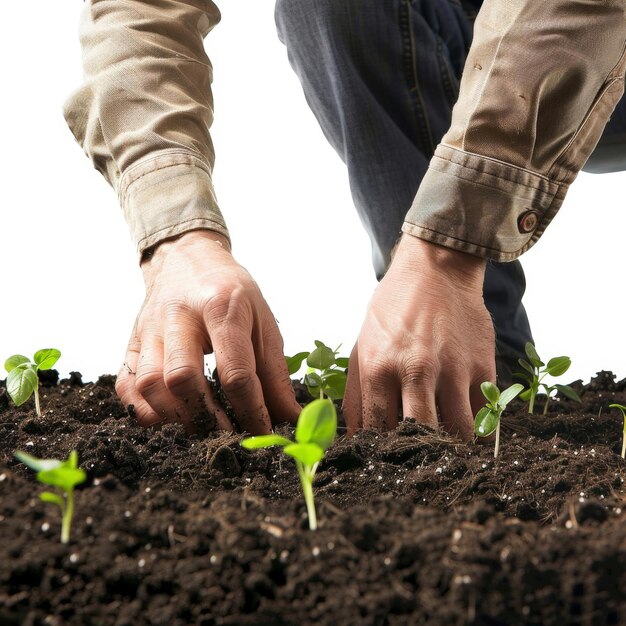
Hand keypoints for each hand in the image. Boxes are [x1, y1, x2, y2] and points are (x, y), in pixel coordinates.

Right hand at [115, 230, 300, 433]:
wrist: (186, 259)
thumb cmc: (232, 292)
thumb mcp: (263, 322)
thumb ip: (275, 373)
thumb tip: (291, 417)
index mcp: (221, 307)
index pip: (235, 371)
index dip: (252, 411)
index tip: (264, 432)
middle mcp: (179, 316)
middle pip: (182, 378)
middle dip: (207, 416)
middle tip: (228, 435)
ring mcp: (149, 329)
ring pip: (149, 385)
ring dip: (176, 417)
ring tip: (201, 427)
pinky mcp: (132, 342)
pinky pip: (126, 385)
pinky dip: (145, 410)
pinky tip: (170, 416)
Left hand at [343, 235, 494, 439]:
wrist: (435, 270)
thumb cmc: (392, 311)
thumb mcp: (362, 346)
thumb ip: (356, 394)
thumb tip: (356, 437)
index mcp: (379, 367)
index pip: (377, 430)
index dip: (380, 452)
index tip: (386, 459)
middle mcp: (416, 370)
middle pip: (418, 437)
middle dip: (416, 456)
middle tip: (416, 461)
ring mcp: (453, 369)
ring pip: (458, 434)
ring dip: (450, 447)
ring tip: (444, 449)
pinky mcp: (483, 366)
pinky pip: (484, 415)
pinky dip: (476, 428)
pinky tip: (466, 426)